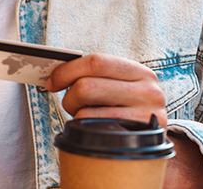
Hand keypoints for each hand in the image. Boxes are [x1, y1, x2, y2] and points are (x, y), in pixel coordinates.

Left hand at [45, 54, 202, 187]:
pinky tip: (96, 129)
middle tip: (72, 104)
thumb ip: (96, 76)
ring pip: (86, 112)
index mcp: (140, 72)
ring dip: (77, 117)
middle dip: (69, 97)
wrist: (151, 139)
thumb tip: (55, 75)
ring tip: (89, 117)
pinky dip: (85, 131)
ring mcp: (146, 115)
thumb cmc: (126, 109)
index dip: (67, 71)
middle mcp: (148, 91)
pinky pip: (94, 131)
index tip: (51, 81)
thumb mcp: (119, 87)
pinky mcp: (138, 138)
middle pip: (86, 87)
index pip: (96, 62)